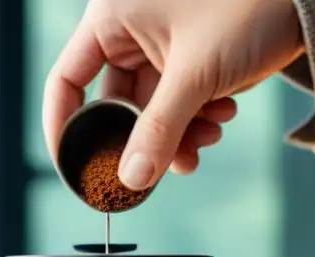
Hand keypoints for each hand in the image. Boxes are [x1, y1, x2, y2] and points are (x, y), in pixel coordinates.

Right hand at [43, 0, 303, 186]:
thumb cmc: (250, 5)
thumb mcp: (196, 76)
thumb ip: (158, 132)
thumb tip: (131, 180)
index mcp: (111, 17)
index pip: (65, 82)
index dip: (64, 130)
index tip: (75, 168)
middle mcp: (128, 27)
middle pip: (114, 103)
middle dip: (145, 138)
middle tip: (162, 167)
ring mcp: (158, 41)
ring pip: (149, 108)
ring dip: (176, 133)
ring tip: (207, 137)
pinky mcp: (186, 53)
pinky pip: (175, 100)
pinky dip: (194, 118)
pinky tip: (221, 117)